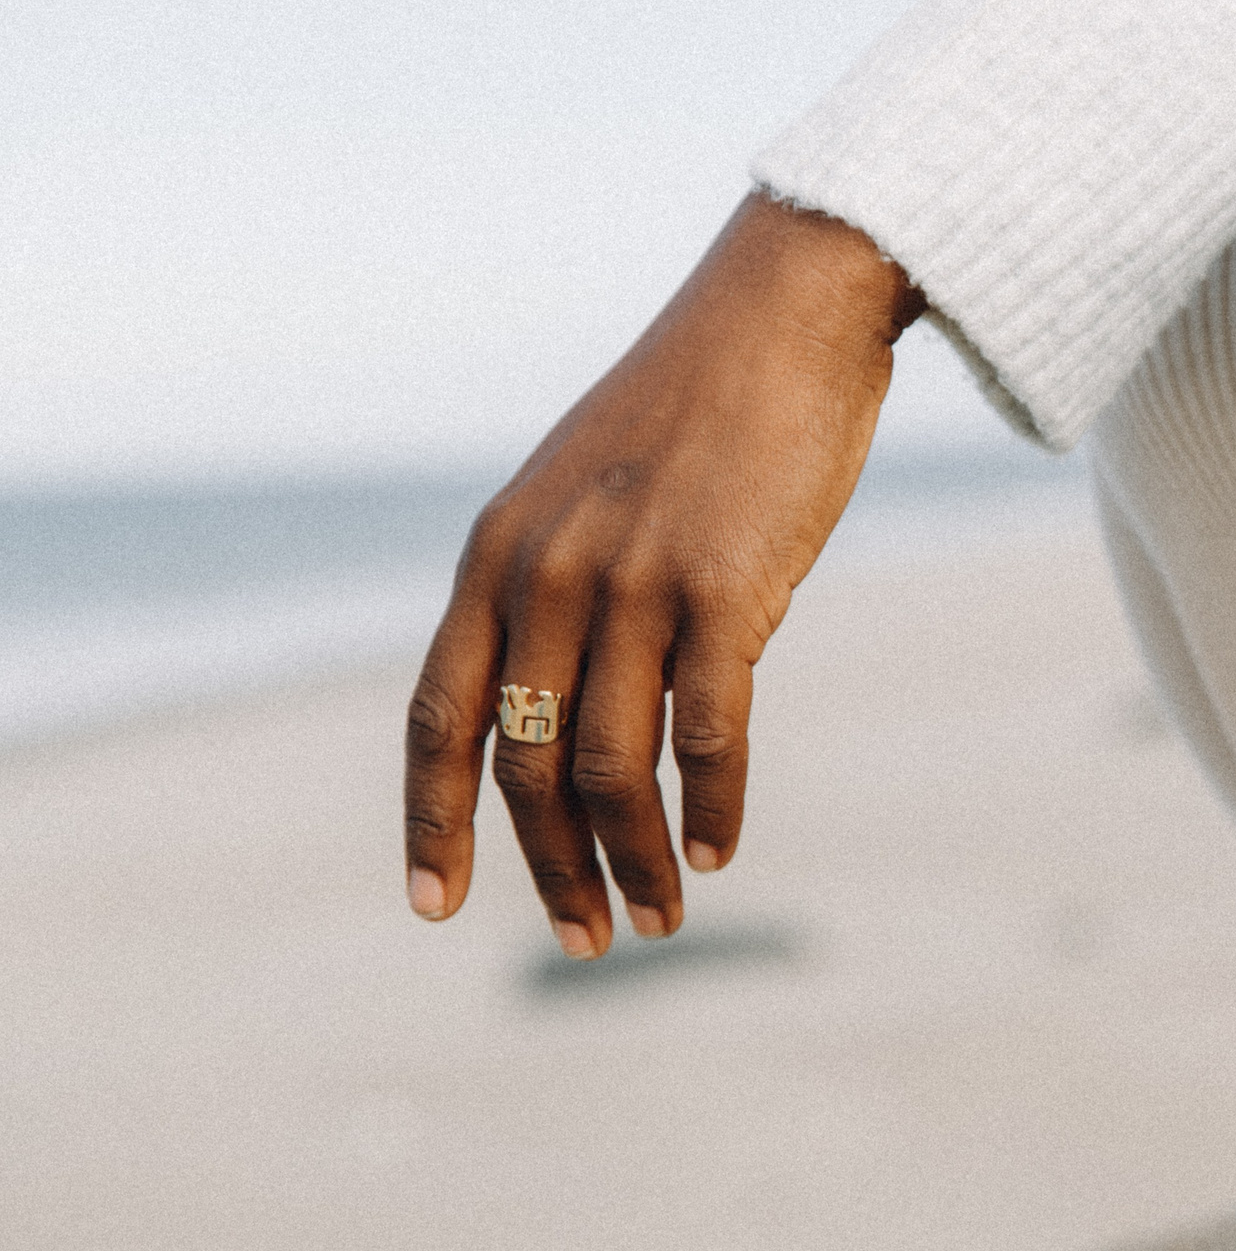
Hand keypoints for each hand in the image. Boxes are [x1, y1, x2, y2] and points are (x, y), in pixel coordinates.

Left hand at [403, 192, 921, 957]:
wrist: (787, 309)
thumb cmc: (702, 403)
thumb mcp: (590, 487)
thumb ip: (562, 583)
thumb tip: (572, 697)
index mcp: (498, 551)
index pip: (439, 715)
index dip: (433, 820)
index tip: (436, 906)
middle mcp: (547, 572)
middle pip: (523, 763)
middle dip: (552, 868)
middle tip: (589, 940)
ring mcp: (633, 579)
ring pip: (609, 765)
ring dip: (633, 858)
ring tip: (662, 915)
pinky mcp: (726, 586)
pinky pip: (706, 731)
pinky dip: (710, 804)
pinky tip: (721, 849)